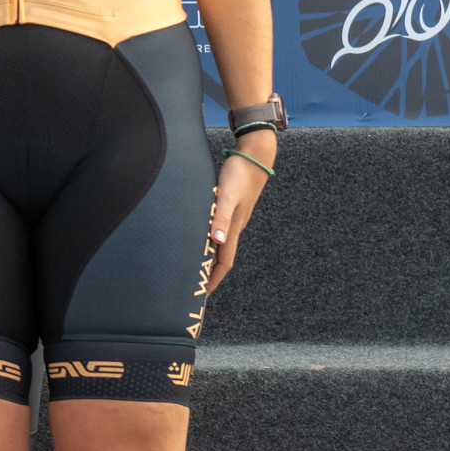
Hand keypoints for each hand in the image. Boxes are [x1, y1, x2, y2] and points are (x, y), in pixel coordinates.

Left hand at [203, 139, 273, 293]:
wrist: (255, 155)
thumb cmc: (238, 174)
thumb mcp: (226, 196)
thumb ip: (220, 217)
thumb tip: (217, 242)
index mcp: (233, 228)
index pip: (224, 261)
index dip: (214, 279)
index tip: (203, 294)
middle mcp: (234, 226)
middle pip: (222, 257)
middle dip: (210, 273)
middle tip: (194, 286)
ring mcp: (233, 218)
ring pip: (220, 244)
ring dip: (209, 258)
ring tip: (195, 267)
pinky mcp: (230, 208)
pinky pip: (218, 231)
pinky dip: (209, 241)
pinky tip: (200, 239)